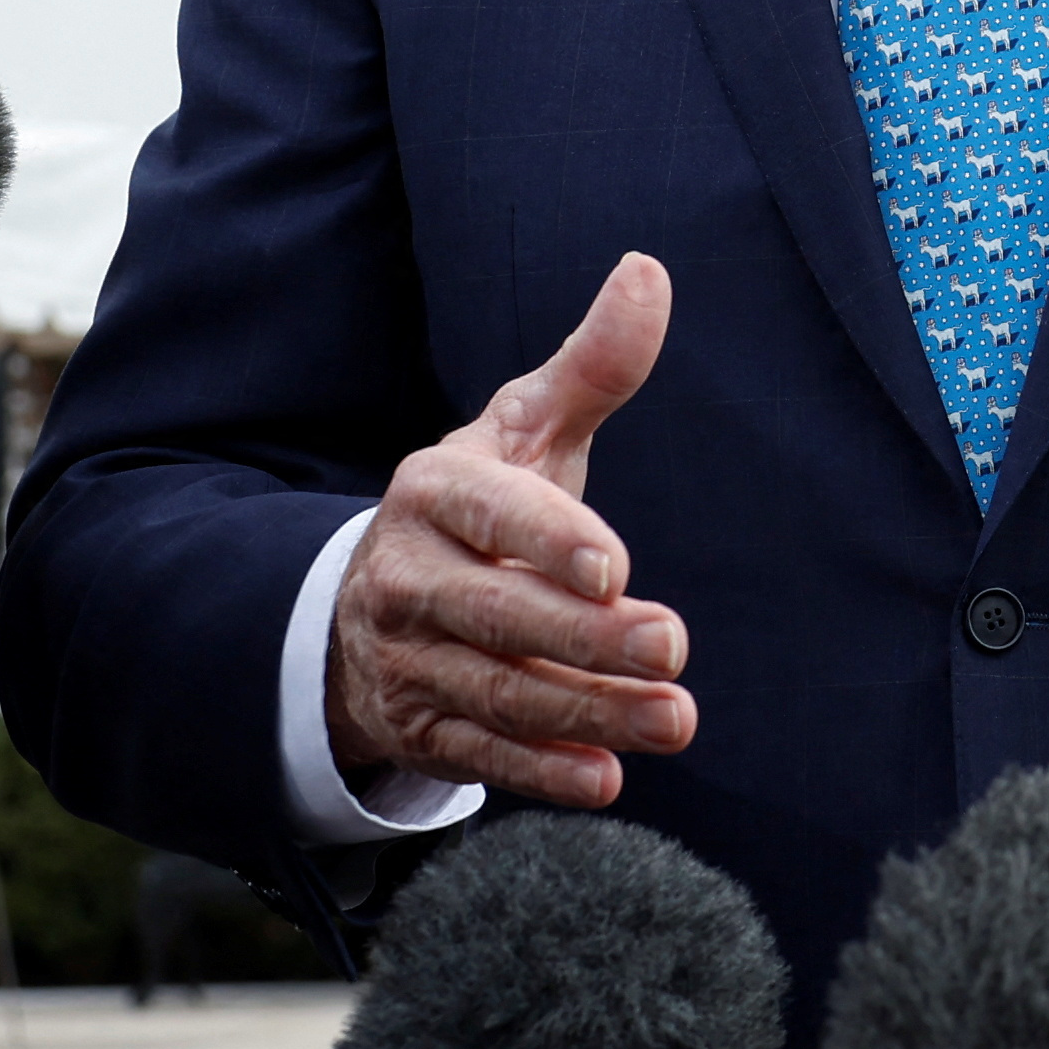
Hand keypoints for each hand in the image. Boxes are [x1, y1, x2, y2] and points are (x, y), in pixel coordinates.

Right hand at [326, 254, 697, 805]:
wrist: (373, 601)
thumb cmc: (480, 502)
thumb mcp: (523, 430)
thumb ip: (591, 366)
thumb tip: (649, 271)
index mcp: (433, 490)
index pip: (488, 513)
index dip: (547, 539)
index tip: (615, 567)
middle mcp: (407, 576)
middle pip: (499, 615)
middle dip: (587, 640)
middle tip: (674, 647)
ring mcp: (408, 659)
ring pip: (498, 693)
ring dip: (587, 712)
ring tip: (675, 718)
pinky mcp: (420, 726)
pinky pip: (479, 755)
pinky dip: (541, 771)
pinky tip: (605, 778)